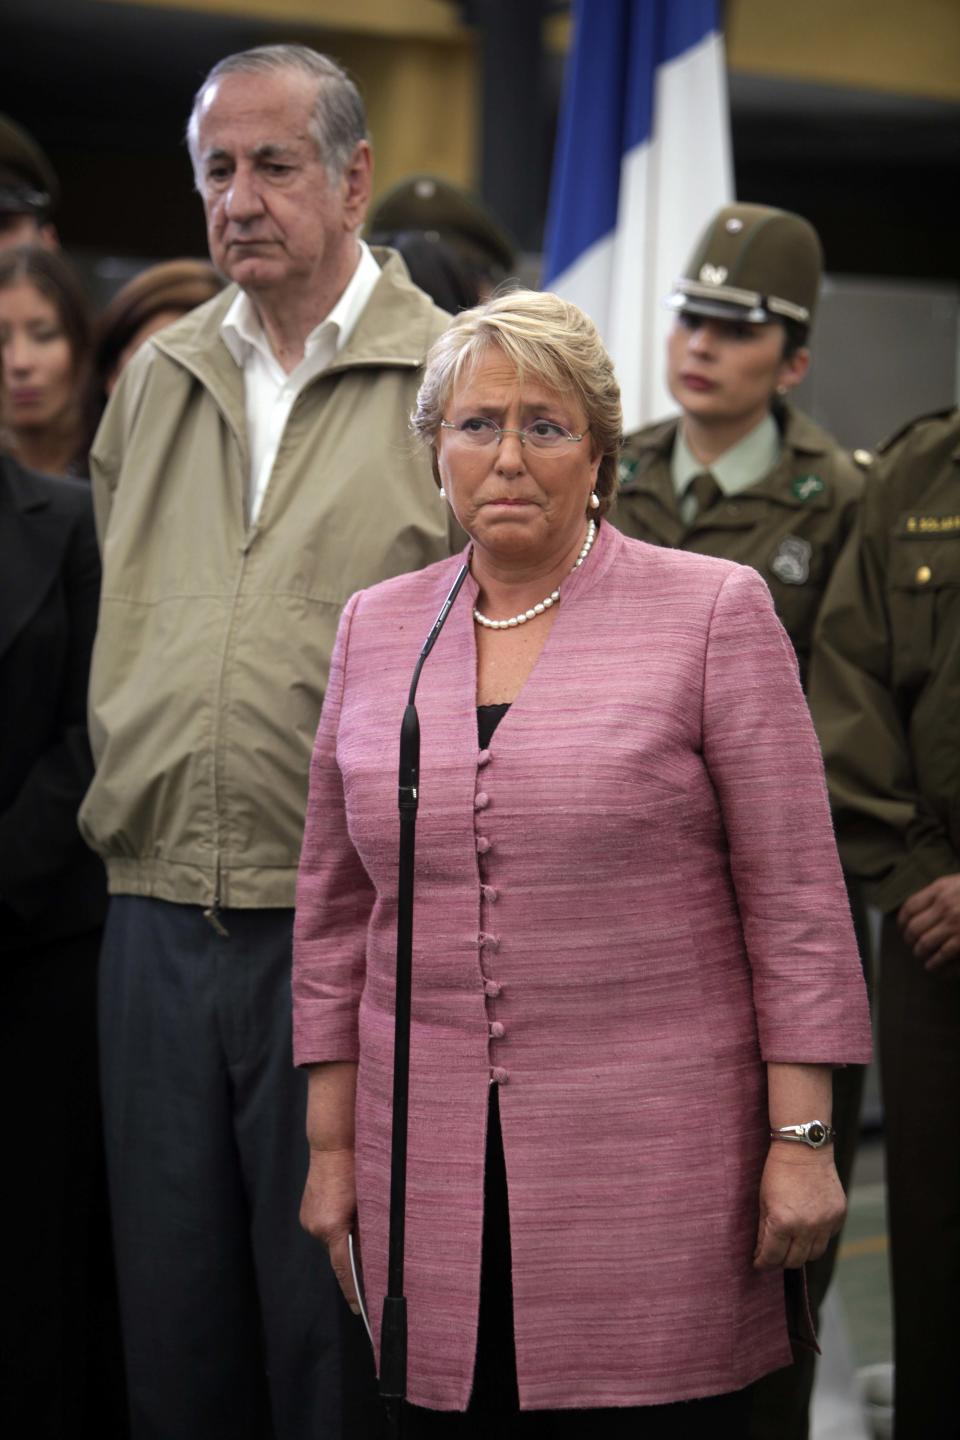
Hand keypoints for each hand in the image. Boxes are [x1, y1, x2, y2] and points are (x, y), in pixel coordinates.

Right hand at [299, 1145, 360, 1313]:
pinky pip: (325, 1230)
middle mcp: (316, 1227)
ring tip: (363, 1235)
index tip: (359, 1310)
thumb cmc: (357, 1170)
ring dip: (346, 1243)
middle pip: (339, 1256)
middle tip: (372, 1271)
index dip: (353, 1291)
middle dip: (354, 1262)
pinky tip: (349, 1219)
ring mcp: (309, 1220)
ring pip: (332, 1243)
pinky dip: (338, 1231)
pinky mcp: (307, 1213)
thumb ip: (369, 1232)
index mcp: (332, 1227)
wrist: (332, 1145)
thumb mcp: (370, 1201)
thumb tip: (375, 1255)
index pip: (344, 1269)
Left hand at [753, 1144, 845, 1270]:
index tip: (759, 1263)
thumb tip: (763, 1252)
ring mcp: (825, 1222)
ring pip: (814, 1254)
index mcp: (783, 1222)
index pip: (773, 1256)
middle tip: (774, 1256)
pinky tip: (808, 1228)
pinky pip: (828, 1238)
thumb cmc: (778, 1171)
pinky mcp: (839, 1216)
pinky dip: (817, 1237)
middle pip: (795, 1261)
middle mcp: (806, 1226)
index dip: (763, 1263)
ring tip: (791, 1245)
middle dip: (781, 1261)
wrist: (804, 1149)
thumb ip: (764, 1229)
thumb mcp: (763, 1200)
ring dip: (801, 1253)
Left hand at [898, 874, 959, 973]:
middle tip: (911, 945)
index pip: (909, 907)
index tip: (902, 929)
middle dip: (909, 940)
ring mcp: (954, 924)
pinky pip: (941, 955)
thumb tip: (917, 907)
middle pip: (913, 928)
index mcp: (940, 889)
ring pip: (924, 944)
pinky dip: (934, 963)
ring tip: (920, 956)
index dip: (901, 921)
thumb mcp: (957, 883)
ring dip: (919, 953)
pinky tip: (932, 966)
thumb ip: (938, 892)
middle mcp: (945, 906)